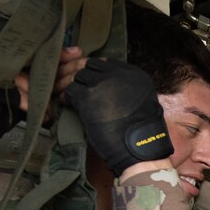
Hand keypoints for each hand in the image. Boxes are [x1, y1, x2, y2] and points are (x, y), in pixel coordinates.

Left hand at [63, 58, 172, 173]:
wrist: (139, 147)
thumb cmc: (142, 132)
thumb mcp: (143, 102)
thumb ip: (128, 89)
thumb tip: (109, 87)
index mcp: (134, 74)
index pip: (106, 62)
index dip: (96, 71)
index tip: (91, 81)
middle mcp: (118, 74)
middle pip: (89, 67)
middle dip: (82, 76)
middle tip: (77, 87)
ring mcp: (102, 84)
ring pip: (78, 77)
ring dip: (72, 86)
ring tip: (69, 95)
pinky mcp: (88, 96)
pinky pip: (69, 90)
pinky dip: (65, 97)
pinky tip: (66, 103)